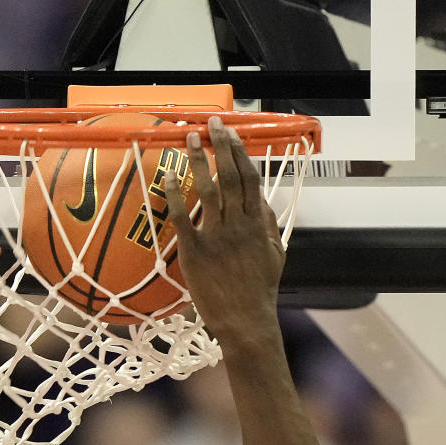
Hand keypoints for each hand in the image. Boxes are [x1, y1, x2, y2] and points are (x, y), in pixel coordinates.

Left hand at [165, 115, 283, 341]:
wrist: (246, 321)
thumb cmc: (260, 290)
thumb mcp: (275, 254)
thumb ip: (268, 225)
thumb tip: (262, 201)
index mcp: (258, 223)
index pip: (250, 177)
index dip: (241, 152)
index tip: (232, 133)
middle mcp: (239, 225)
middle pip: (230, 176)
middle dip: (221, 145)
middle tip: (212, 123)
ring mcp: (217, 237)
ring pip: (208, 189)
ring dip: (198, 160)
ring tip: (189, 138)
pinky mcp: (196, 252)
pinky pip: (183, 217)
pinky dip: (176, 194)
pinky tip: (170, 176)